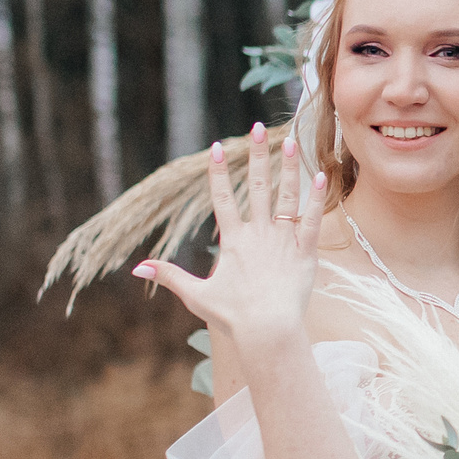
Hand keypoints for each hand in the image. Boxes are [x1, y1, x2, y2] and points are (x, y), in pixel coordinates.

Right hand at [133, 126, 324, 352]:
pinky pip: (312, 221)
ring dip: (288, 168)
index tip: (217, 147)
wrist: (267, 331)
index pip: (223, 199)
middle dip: (257, 155)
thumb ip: (169, 276)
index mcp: (233, 241)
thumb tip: (137, 268)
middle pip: (257, 187)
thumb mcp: (195, 296)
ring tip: (290, 142)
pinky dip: (317, 199)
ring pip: (286, 198)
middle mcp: (258, 235)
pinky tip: (321, 176)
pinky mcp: (305, 253)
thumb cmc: (232, 317)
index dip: (219, 172)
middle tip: (259, 127)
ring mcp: (282, 242)